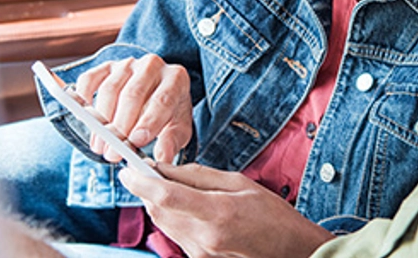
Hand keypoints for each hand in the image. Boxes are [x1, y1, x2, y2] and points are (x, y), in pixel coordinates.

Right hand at [74, 55, 191, 163]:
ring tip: (99, 146)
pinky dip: (83, 97)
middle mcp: (152, 65)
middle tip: (112, 152)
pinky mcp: (107, 66)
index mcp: (176, 78)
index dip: (148, 121)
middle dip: (120, 126)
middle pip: (132, 94)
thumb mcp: (178, 128)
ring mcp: (128, 64)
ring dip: (101, 120)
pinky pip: (90, 79)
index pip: (162, 100)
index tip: (135, 142)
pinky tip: (84, 118)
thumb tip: (163, 159)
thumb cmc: (169, 112)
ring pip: (110, 89)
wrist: (158, 91)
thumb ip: (172, 141)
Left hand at [118, 162, 333, 257]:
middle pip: (158, 211)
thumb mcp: (239, 183)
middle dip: (147, 189)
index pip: (166, 197)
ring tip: (167, 182)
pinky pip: (176, 234)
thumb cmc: (272, 215)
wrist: (291, 252)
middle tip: (146, 169)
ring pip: (163, 223)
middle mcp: (203, 239)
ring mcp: (199, 254)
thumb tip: (167, 167)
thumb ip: (199, 176)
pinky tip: (183, 203)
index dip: (141, 181)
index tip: (127, 169)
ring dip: (158, 202)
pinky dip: (172, 216)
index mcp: (216, 215)